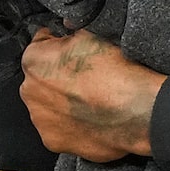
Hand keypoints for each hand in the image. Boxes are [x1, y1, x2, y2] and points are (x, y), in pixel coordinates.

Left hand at [22, 29, 165, 161]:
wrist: (140, 113)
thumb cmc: (120, 73)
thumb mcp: (96, 34)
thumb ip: (73, 32)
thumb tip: (67, 29)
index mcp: (34, 60)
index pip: (40, 45)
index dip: (60, 46)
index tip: (76, 52)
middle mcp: (29, 90)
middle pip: (41, 79)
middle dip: (59, 78)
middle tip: (89, 80)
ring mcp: (40, 119)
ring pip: (48, 106)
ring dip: (64, 103)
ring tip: (92, 102)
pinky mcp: (53, 141)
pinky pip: (59, 129)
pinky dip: (72, 125)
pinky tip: (92, 120)